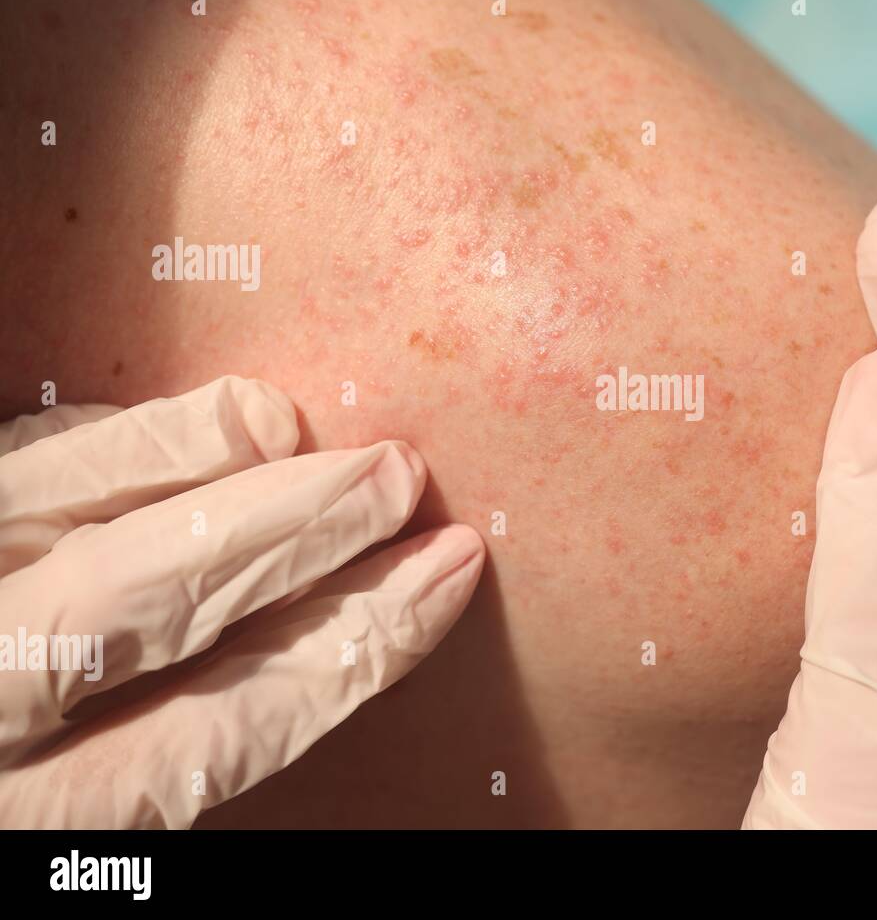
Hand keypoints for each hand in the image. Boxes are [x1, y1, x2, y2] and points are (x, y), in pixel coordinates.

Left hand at [0, 376, 482, 826]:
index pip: (229, 724)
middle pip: (155, 602)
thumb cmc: (9, 813)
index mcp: (34, 831)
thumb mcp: (82, 841)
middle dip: (297, 529)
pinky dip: (88, 449)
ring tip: (284, 423)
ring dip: (190, 459)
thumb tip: (321, 644)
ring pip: (55, 516)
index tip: (444, 575)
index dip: (355, 644)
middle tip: (396, 475)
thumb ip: (177, 759)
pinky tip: (171, 433)